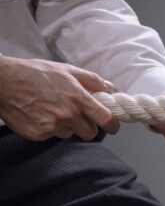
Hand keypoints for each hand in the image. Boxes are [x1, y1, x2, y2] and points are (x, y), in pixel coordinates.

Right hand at [0, 56, 118, 140]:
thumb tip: (109, 87)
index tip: (113, 126)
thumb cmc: (34, 73)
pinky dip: (49, 128)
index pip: (105, 119)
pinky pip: (52, 136)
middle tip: (79, 116)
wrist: (3, 82)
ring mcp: (52, 126)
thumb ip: (91, 79)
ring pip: (70, 134)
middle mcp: (68, 115)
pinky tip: (41, 115)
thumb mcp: (66, 70)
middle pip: (90, 133)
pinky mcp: (38, 134)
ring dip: (67, 126)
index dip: (112, 125)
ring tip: (53, 110)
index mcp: (78, 98)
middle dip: (87, 126)